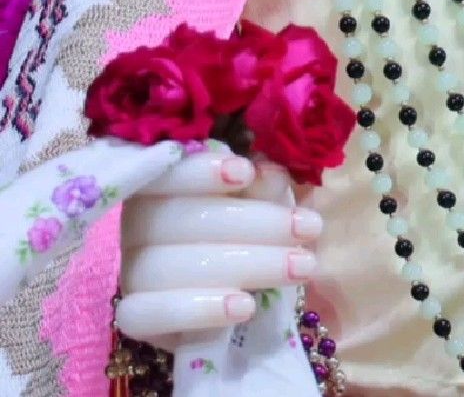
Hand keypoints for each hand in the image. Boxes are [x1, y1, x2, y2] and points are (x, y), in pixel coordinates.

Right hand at [117, 150, 319, 350]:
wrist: (236, 293)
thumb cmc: (247, 230)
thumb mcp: (259, 199)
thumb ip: (260, 183)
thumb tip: (268, 171)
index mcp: (160, 180)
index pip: (166, 170)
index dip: (200, 171)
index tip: (245, 172)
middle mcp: (136, 222)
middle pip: (180, 219)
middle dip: (252, 222)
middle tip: (308, 226)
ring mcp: (131, 270)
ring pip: (173, 266)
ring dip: (245, 265)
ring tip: (301, 267)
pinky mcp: (135, 316)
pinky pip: (150, 314)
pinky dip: (199, 310)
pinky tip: (245, 306)